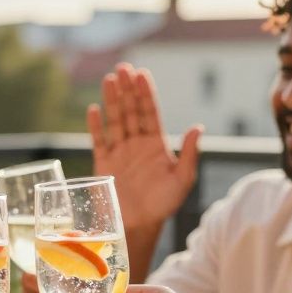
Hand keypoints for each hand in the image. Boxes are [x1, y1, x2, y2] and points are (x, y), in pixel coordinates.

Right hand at [90, 63, 201, 231]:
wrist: (140, 224)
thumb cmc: (164, 204)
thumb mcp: (182, 180)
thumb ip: (190, 154)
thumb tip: (198, 128)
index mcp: (156, 144)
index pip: (150, 112)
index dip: (146, 93)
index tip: (142, 74)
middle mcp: (136, 143)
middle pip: (131, 110)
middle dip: (127, 89)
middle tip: (123, 68)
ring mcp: (119, 152)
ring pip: (114, 120)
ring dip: (112, 100)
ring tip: (109, 79)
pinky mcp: (103, 163)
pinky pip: (98, 140)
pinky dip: (95, 126)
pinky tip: (94, 110)